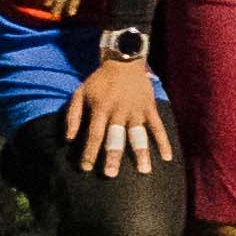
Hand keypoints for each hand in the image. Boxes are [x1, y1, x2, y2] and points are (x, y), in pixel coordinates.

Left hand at [63, 53, 169, 171]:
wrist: (124, 60)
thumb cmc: (99, 80)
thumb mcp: (79, 93)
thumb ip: (73, 116)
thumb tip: (68, 140)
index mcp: (101, 108)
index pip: (94, 134)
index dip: (89, 152)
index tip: (85, 168)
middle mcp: (119, 111)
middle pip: (116, 137)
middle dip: (113, 156)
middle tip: (111, 174)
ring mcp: (136, 110)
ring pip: (138, 134)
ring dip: (141, 153)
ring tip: (144, 170)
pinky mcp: (149, 108)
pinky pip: (158, 126)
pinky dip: (163, 141)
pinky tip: (167, 157)